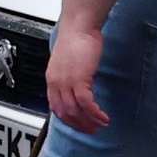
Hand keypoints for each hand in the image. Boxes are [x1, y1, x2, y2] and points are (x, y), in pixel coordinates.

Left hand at [45, 17, 110, 134]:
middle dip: (79, 125)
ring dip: (89, 122)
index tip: (78, 125)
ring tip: (100, 125)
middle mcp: (56, 83)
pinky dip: (95, 114)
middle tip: (91, 130)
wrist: (79, 25)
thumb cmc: (77, 38)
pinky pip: (86, 104)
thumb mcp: (69, 61)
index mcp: (52, 79)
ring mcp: (66, 82)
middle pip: (65, 113)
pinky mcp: (79, 80)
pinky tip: (103, 117)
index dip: (67, 120)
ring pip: (75, 111)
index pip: (55, 107)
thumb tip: (79, 85)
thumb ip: (71, 75)